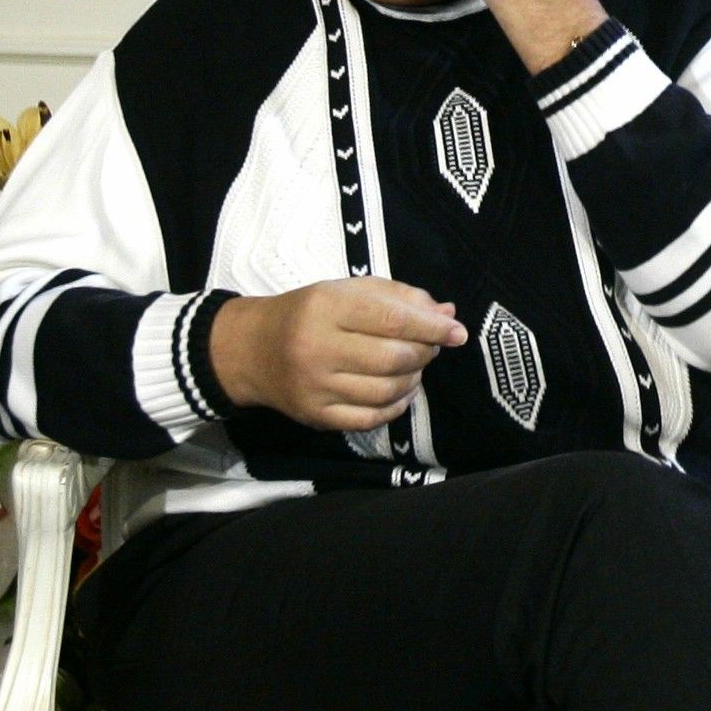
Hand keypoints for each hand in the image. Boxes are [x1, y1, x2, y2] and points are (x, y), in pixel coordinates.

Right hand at [208, 279, 467, 432]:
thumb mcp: (348, 292)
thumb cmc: (308, 313)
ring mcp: (315, 388)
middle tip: (432, 347)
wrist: (252, 350)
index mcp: (326, 307)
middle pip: (392, 358)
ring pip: (385, 390)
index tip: (457, 331)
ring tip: (414, 366)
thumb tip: (447, 315)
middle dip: (424, 353)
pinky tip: (400, 391)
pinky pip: (370, 419)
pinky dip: (396, 406)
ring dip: (413, 379)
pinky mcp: (316, 417)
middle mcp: (317, 348)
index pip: (390, 319)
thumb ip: (399, 298)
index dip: (431, 327)